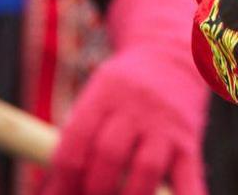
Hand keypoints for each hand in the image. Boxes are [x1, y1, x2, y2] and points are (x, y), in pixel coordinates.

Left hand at [47, 0, 207, 194]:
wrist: (173, 56)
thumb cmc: (121, 91)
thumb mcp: (95, 99)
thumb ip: (75, 141)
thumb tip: (48, 191)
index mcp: (104, 95)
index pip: (77, 141)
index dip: (64, 178)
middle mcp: (136, 108)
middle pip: (110, 155)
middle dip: (94, 189)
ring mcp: (165, 125)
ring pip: (146, 169)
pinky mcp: (189, 141)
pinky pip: (189, 176)